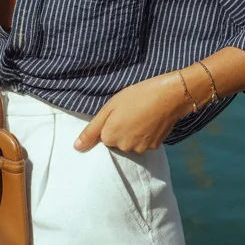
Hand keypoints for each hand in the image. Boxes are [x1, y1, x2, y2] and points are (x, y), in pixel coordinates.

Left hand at [73, 74, 191, 152]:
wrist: (168, 96)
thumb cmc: (136, 96)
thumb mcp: (109, 108)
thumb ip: (92, 130)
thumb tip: (76, 148)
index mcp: (110, 136)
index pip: (103, 137)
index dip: (110, 123)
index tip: (119, 113)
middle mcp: (124, 147)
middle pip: (117, 142)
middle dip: (121, 130)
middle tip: (131, 112)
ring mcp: (140, 148)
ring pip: (131, 143)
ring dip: (133, 133)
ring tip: (141, 115)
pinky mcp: (154, 147)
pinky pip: (144, 143)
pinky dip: (145, 135)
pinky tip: (150, 121)